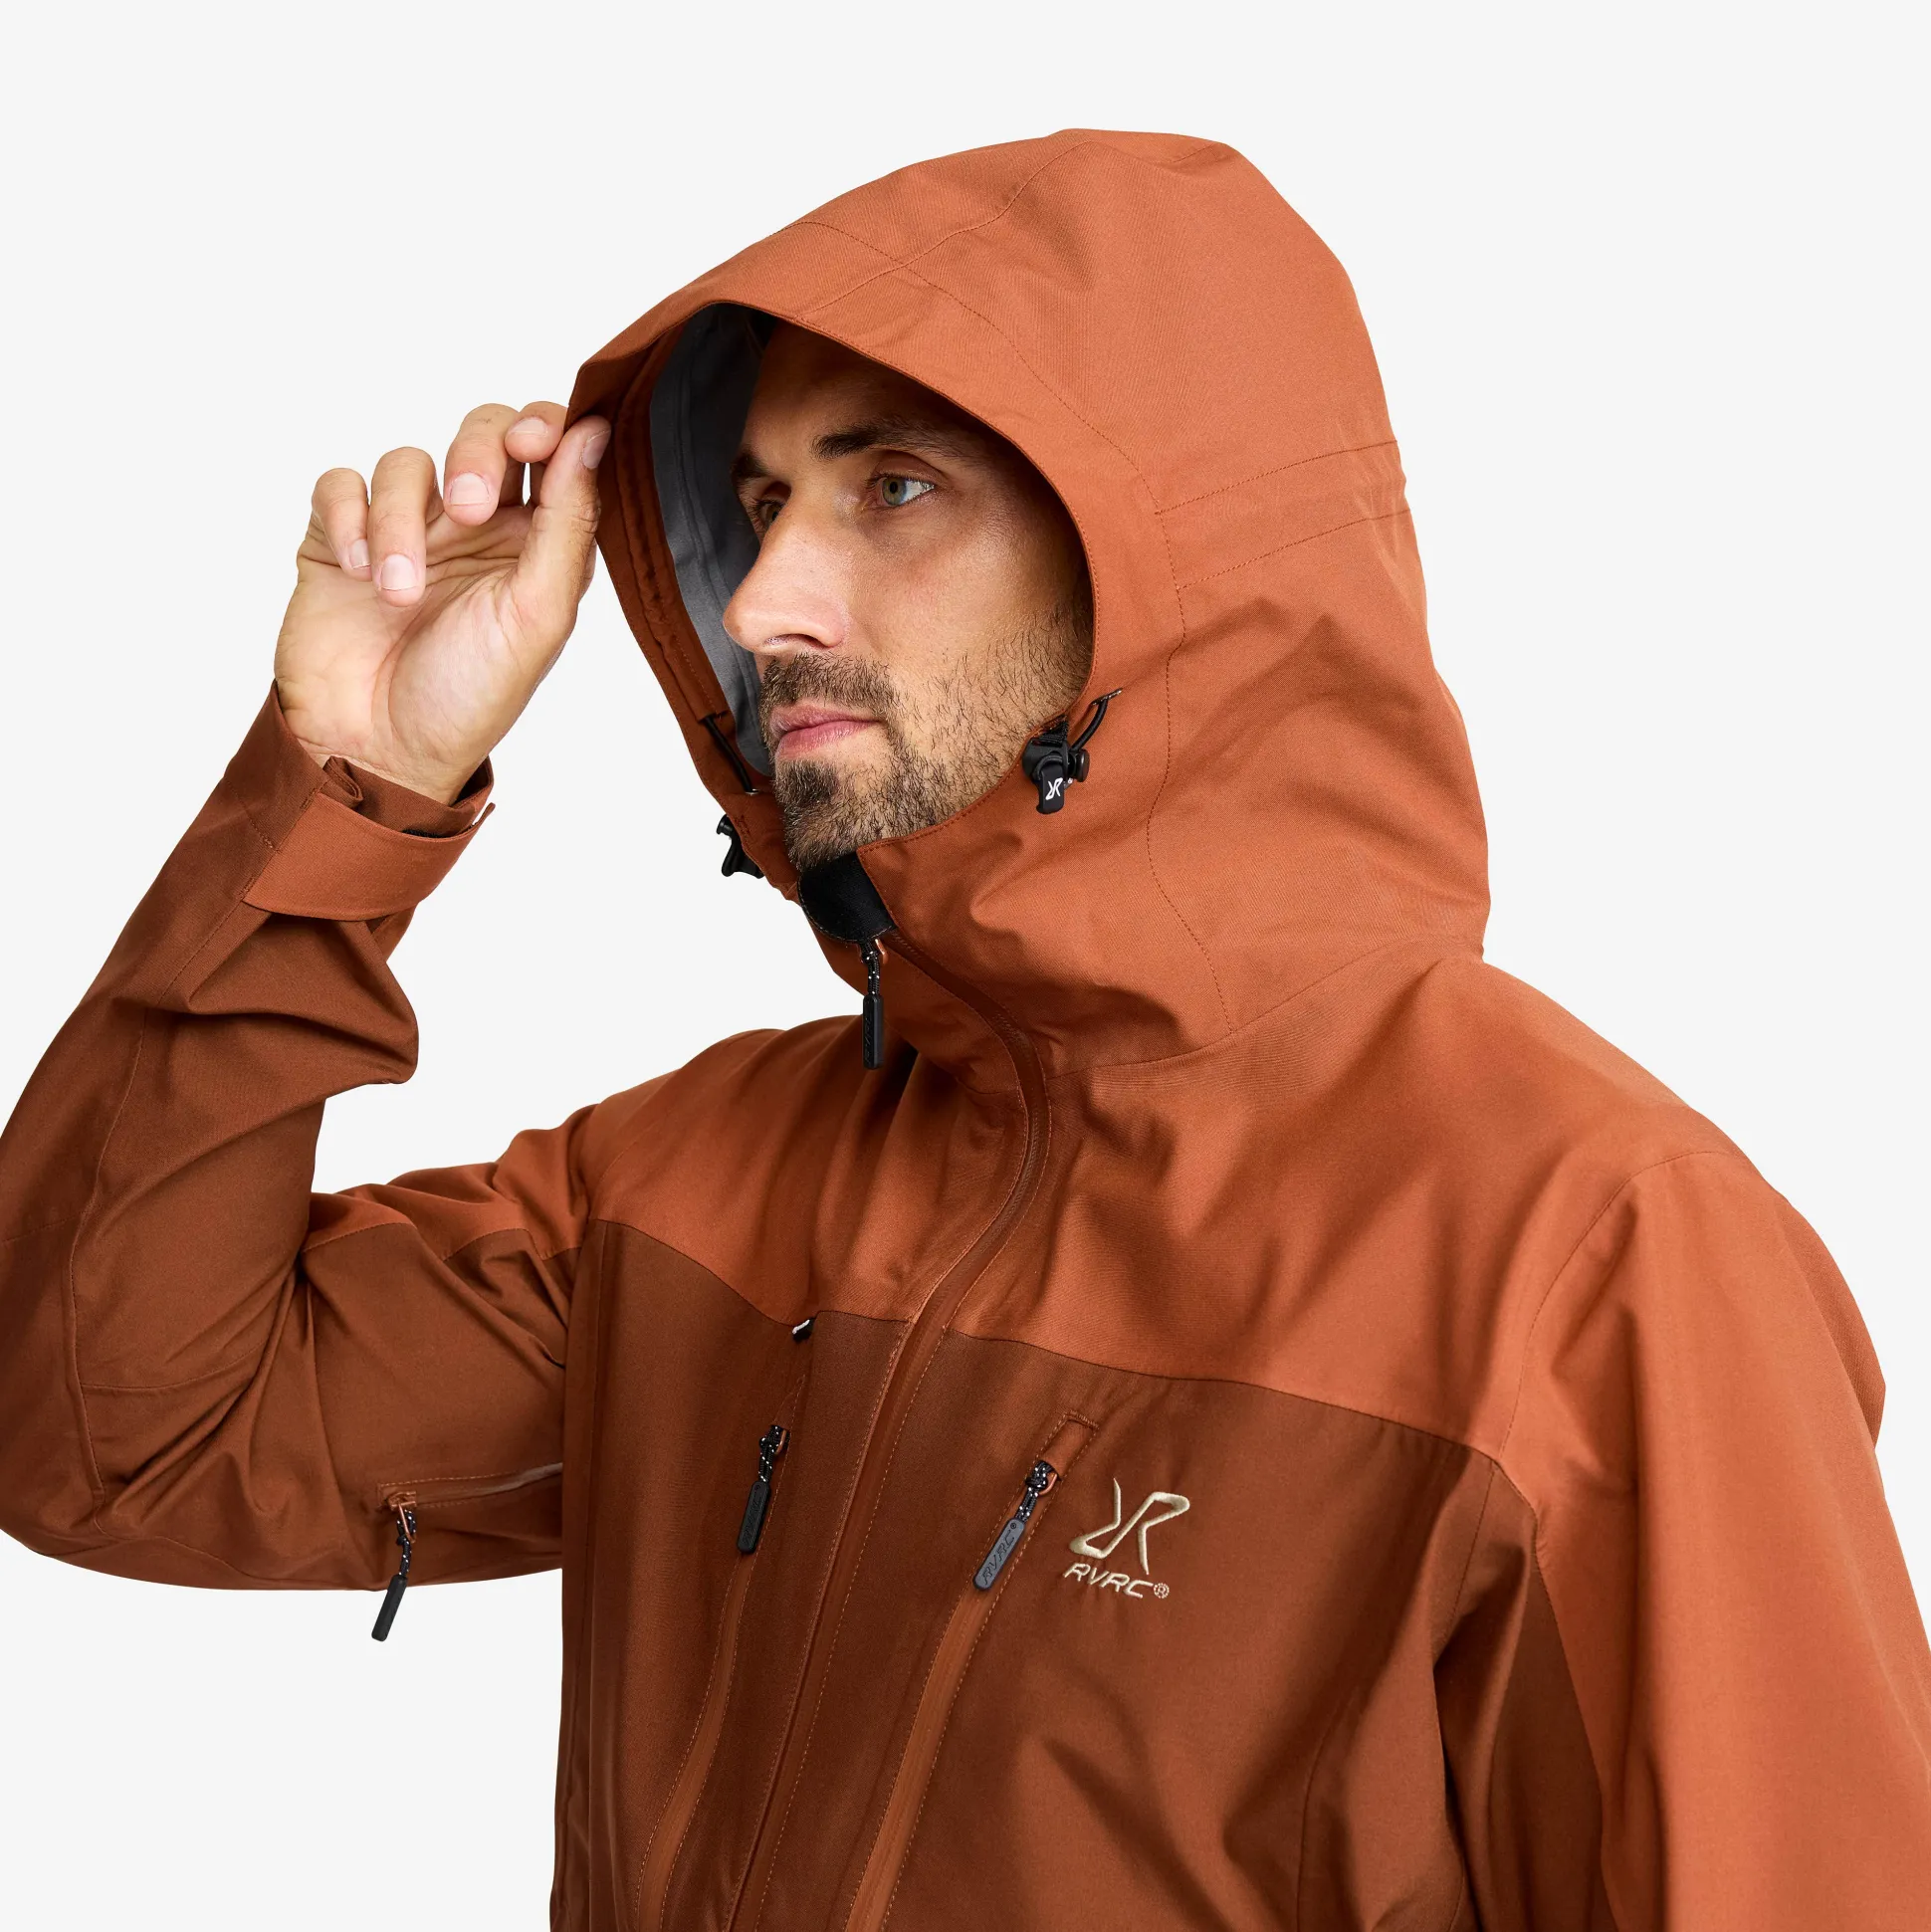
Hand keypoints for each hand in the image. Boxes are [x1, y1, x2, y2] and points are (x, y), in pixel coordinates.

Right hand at [274, 403, 609, 803]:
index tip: (533, 440)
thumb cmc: (469, 696)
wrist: (379, 750)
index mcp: (535, 543)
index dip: (545, 425)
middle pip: (481, 432)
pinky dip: (349, 520)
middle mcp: (475, 527)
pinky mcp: (341, 538)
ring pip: (406, 463)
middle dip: (474, 453)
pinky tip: (359, 572)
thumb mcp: (538, 614)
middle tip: (467, 508)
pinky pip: (341, 486)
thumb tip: (594, 432)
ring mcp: (407, 529)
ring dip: (401, 521)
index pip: (551, 449)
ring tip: (400, 592)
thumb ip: (569, 521)